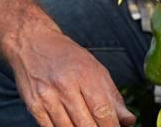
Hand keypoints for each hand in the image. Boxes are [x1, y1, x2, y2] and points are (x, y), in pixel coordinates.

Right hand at [5, 26, 135, 126]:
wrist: (32, 43)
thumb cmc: (65, 55)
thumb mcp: (95, 68)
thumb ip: (112, 96)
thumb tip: (128, 120)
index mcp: (84, 74)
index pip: (102, 111)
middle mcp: (64, 86)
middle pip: (86, 125)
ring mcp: (47, 97)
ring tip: (84, 124)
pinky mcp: (34, 106)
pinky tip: (69, 125)